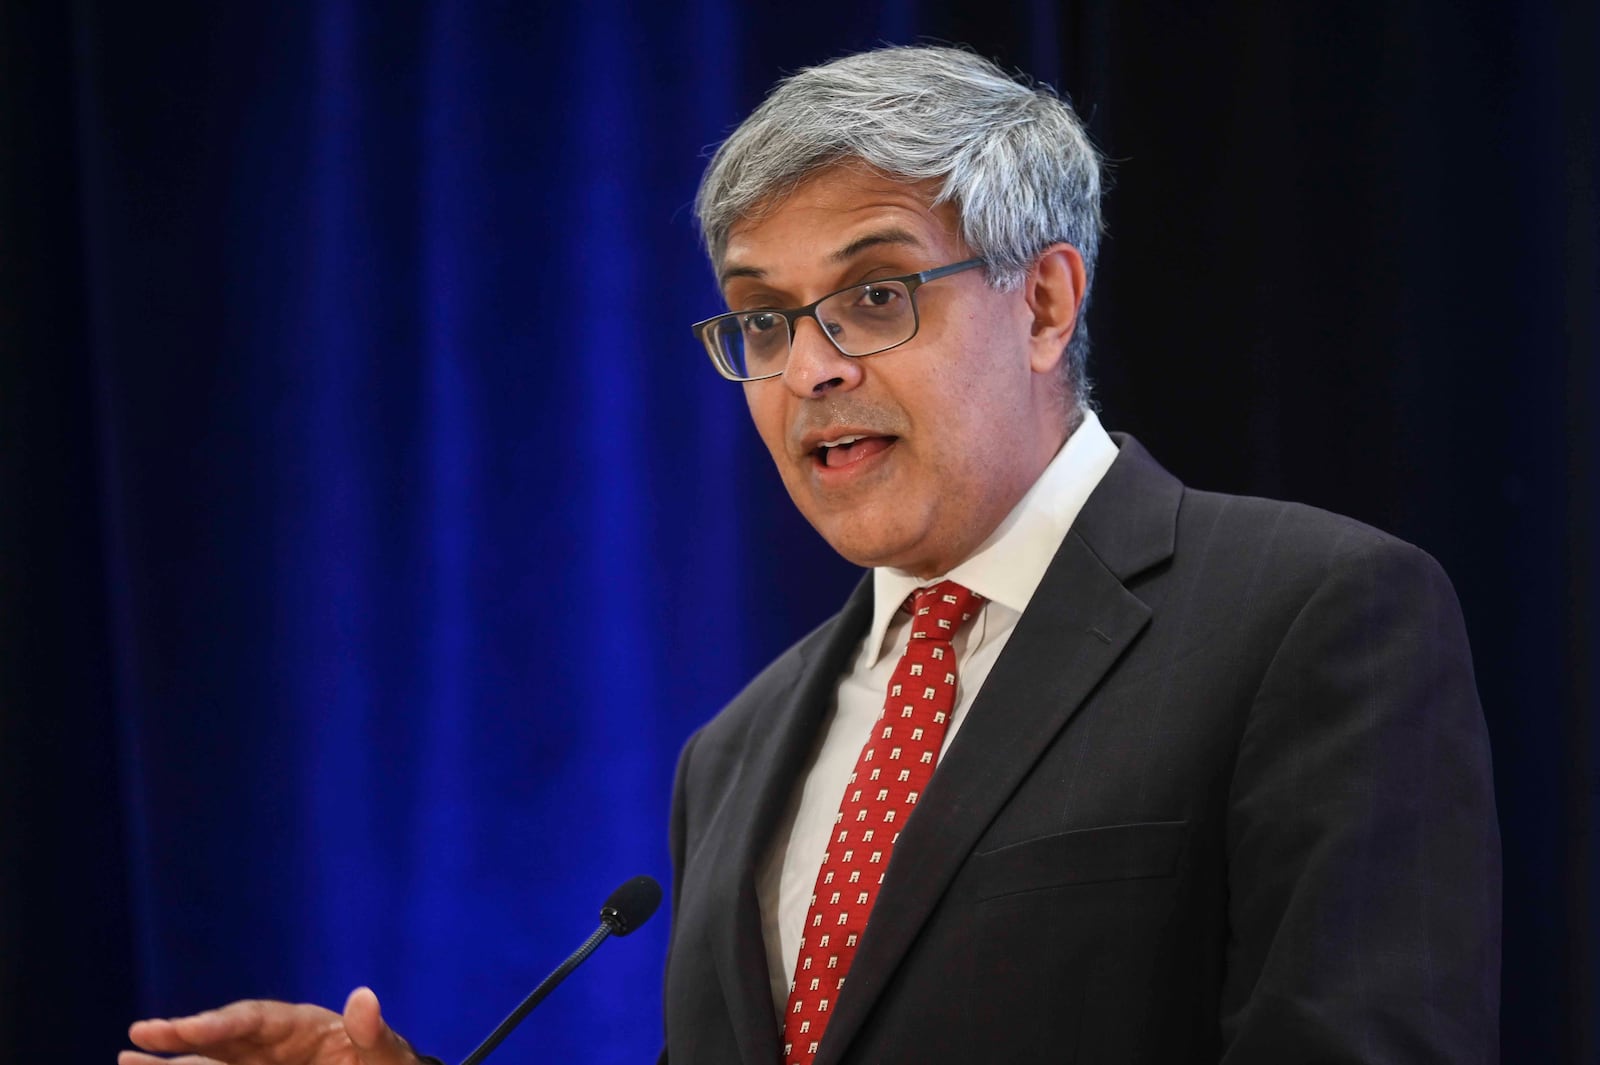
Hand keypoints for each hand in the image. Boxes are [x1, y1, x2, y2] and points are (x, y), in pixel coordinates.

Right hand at [120, 986, 422, 1064]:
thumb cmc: (387, 1064)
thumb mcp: (387, 1054)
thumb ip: (373, 1033)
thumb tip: (365, 997)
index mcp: (300, 1025)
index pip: (251, 1019)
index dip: (217, 1024)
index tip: (184, 1029)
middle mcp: (270, 1044)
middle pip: (219, 1039)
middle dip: (181, 1037)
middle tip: (139, 1035)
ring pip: (207, 1064)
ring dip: (169, 1064)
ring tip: (125, 1060)